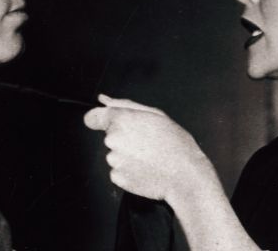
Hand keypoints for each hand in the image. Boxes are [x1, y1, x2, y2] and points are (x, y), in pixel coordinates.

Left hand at [84, 94, 216, 202]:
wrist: (185, 175)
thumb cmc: (175, 144)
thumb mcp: (156, 114)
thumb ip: (125, 105)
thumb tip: (104, 100)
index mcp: (121, 120)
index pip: (92, 117)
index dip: (99, 120)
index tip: (106, 124)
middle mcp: (113, 140)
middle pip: (109, 136)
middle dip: (124, 138)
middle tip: (146, 142)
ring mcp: (114, 160)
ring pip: (115, 154)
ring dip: (127, 155)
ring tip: (149, 156)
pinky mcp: (117, 178)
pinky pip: (118, 170)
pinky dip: (129, 170)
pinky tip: (145, 168)